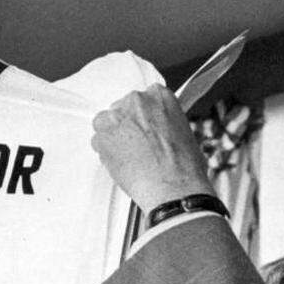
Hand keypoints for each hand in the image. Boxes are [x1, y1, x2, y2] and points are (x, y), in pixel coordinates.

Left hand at [91, 84, 215, 211]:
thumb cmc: (184, 167)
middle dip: (127, 126)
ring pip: (107, 124)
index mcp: (159, 96)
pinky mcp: (101, 137)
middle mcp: (136, 101)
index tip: (145, 128)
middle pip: (123, 109)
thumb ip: (164, 123)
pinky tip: (122, 165)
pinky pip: (98, 142)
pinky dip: (106, 153)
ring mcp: (116, 118)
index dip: (144, 117)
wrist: (173, 187)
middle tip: (138, 147)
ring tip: (130, 158)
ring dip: (114, 138)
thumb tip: (156, 131)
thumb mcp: (184, 133)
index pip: (144, 100)